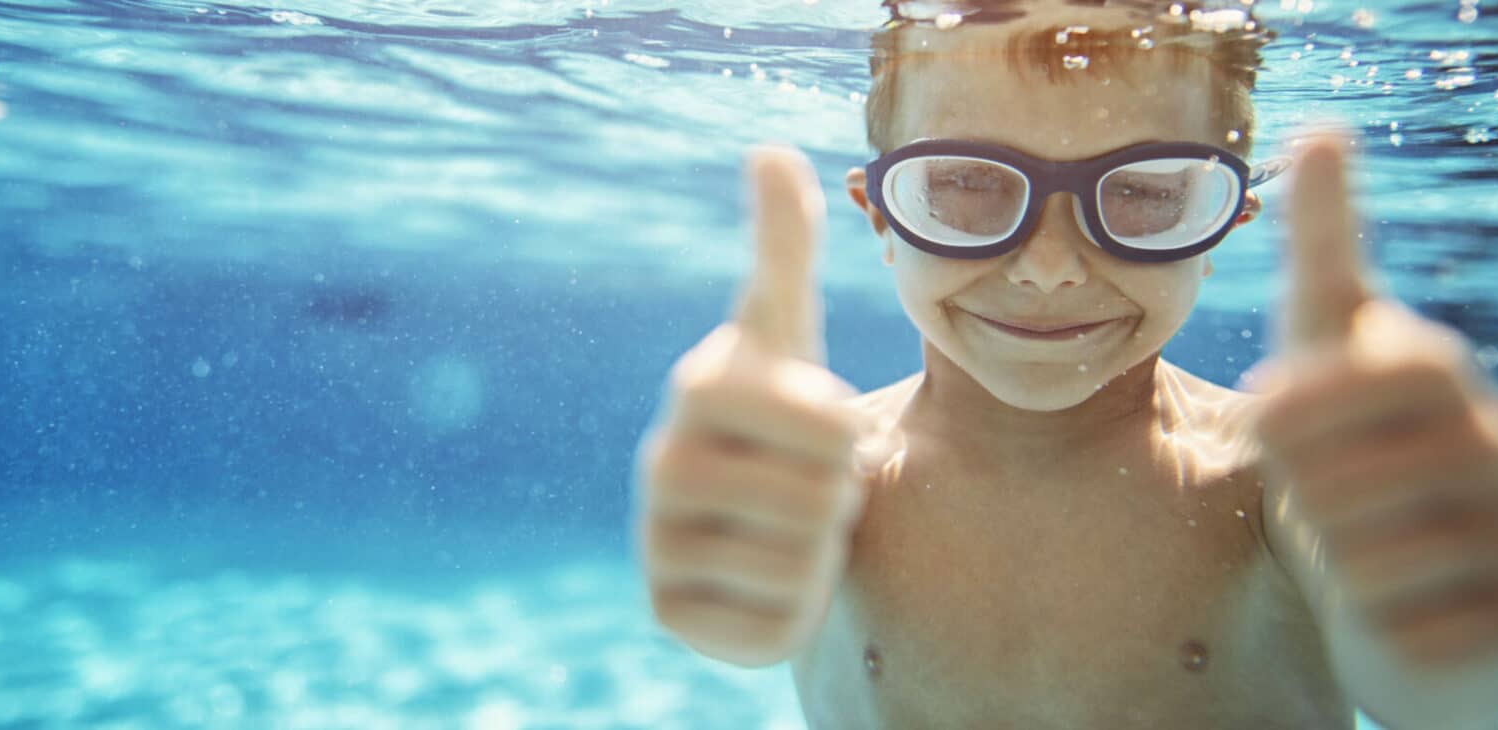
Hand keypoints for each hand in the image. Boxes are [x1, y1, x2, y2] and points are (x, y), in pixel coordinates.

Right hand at [634, 146, 866, 666]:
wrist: (761, 515)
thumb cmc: (785, 414)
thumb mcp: (790, 332)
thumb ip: (783, 247)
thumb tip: (768, 150)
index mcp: (699, 388)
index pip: (813, 417)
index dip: (840, 430)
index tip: (821, 424)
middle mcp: (662, 466)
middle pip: (817, 494)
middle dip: (839, 493)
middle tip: (813, 482)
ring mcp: (658, 545)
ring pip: (800, 559)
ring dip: (819, 547)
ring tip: (794, 525)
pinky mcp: (671, 615)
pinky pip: (773, 620)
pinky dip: (794, 604)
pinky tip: (769, 577)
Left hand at [1245, 131, 1497, 671]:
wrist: (1415, 608)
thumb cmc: (1348, 464)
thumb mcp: (1325, 357)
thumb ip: (1323, 255)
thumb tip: (1324, 128)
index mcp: (1446, 380)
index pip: (1394, 367)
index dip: (1310, 399)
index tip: (1262, 413)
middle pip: (1360, 471)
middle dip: (1303, 490)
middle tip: (1298, 496)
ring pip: (1377, 556)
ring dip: (1331, 558)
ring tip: (1341, 547)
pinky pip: (1410, 626)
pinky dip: (1371, 620)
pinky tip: (1381, 606)